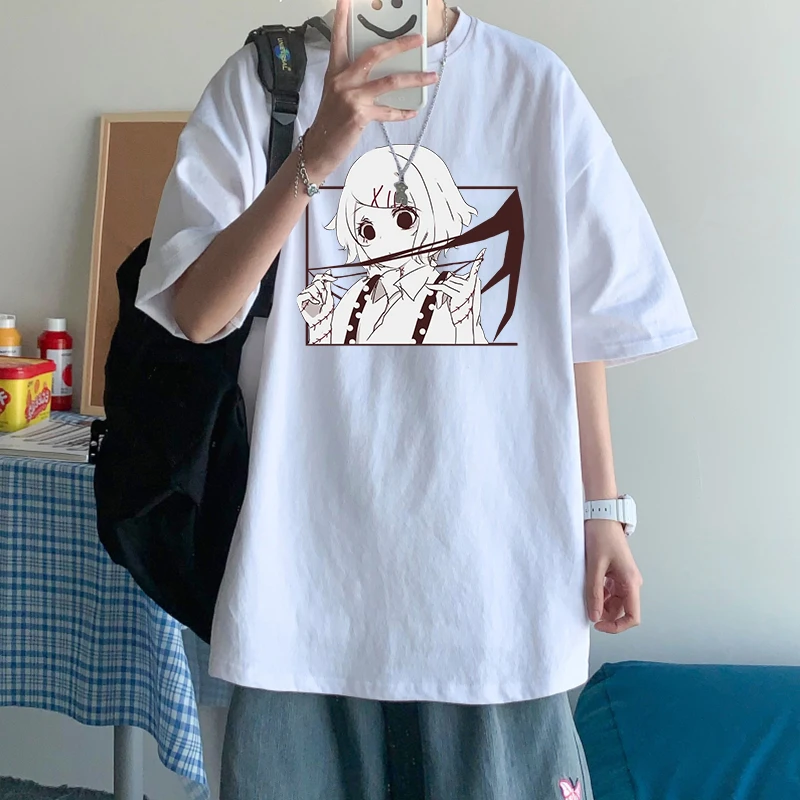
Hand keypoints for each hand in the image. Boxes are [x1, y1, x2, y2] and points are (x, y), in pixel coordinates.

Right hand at [297, 271, 336, 326]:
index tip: (333, 278)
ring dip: (318, 295)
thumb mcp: (329, 297)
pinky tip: (315, 303)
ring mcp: (305, 295)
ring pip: (312, 287)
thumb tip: (328, 272)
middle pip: (316, 281)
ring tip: (320, 303)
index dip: (325, 276)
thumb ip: (327, 285)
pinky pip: (306, 293)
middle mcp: (311, 291)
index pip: (319, 278)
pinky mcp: (300, 300)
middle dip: (323, 289)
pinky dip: (312, 298)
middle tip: (324, 297)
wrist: (322, 323)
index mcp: (318, 290)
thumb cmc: (326, 313)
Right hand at [302, 0, 439, 181]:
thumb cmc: (330, 121)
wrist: (319, 147)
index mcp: (336, 71)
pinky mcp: (359, 114)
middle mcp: (343, 80)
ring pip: (389, 81)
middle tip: (418, 38)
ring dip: (414, 78)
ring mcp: (351, 97)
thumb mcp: (336, 93)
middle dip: (400, 44)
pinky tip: (412, 110)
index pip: (339, 38)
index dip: (342, 16)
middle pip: (375, 54)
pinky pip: (388, 111)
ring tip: (431, 77)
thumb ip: (353, 78)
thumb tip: (380, 71)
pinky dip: (403, 112)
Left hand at [434, 248, 485, 324]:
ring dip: (442, 290)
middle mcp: (471, 285)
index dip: (478, 261)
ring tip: (445, 301)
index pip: (475, 270)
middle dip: (447, 285)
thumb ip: (457, 284)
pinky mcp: (458, 294)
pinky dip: (434, 287)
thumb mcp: (461, 294)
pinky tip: (428, 286)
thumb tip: (448, 278)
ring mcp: (465, 290)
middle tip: (447, 297)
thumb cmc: (462, 308)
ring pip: (447, 283)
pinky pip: (443, 288)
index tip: (483, 251)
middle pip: (453, 278)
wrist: (465, 320)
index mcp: (474, 284)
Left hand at [585, 519, 642, 633]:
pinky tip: (588, 586)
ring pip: (614, 602)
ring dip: (600, 603)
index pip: (633, 617)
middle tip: (585, 608)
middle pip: (621, 611)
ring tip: (585, 593)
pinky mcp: (616, 573)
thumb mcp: (594, 566)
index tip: (597, 624)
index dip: (616, 626)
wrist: (602, 516)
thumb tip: (594, 617)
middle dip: (604, 614)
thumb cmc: (601, 536)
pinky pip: (610, 592)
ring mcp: (624, 578)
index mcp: (631, 582)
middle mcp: (631, 582)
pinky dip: (599, 594)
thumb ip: (595, 592)